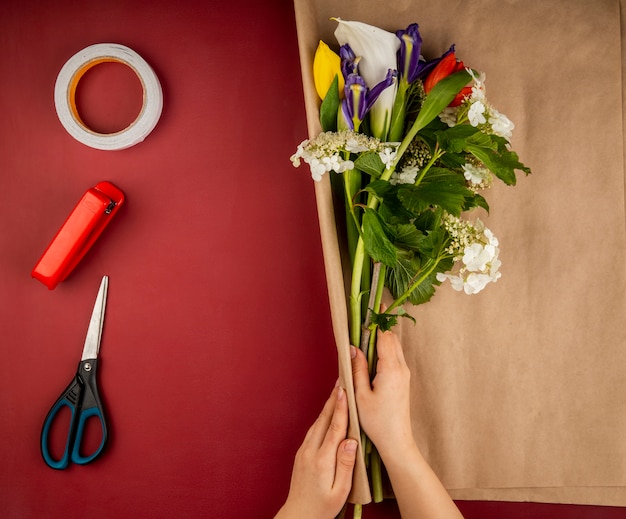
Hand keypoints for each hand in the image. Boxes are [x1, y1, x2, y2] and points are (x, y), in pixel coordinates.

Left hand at [275, 386, 357, 518]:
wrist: (299, 516)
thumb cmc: (323, 507)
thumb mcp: (340, 491)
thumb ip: (345, 465)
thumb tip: (351, 441)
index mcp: (322, 460)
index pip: (334, 427)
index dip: (340, 408)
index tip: (344, 390)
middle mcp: (311, 451)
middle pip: (324, 419)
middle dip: (333, 399)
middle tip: (342, 380)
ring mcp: (304, 451)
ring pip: (318, 422)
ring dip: (328, 405)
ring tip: (338, 390)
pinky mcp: (302, 453)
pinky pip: (314, 429)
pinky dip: (323, 417)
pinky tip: (329, 412)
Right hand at [352, 330, 464, 517]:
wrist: (396, 440)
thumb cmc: (377, 421)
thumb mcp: (360, 395)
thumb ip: (357, 369)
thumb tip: (352, 348)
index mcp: (390, 369)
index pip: (384, 337)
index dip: (375, 324)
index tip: (366, 312)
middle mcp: (401, 368)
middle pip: (392, 338)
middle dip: (378, 328)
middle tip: (362, 322)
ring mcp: (404, 374)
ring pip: (395, 346)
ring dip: (381, 339)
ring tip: (364, 336)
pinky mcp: (403, 379)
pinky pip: (395, 356)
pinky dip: (384, 350)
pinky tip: (371, 354)